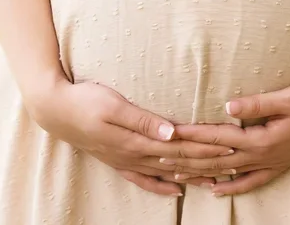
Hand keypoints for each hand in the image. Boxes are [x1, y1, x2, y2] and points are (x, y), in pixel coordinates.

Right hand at [26, 80, 234, 195]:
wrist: (54, 111)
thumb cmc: (85, 100)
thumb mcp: (113, 105)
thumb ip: (143, 120)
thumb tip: (172, 132)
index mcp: (137, 140)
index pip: (181, 146)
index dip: (207, 146)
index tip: (232, 143)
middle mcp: (135, 155)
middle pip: (179, 162)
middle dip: (208, 162)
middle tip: (235, 161)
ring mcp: (126, 161)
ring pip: (167, 173)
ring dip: (193, 176)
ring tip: (217, 181)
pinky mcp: (118, 161)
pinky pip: (145, 180)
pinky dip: (163, 186)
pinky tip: (177, 189)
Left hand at [170, 82, 289, 195]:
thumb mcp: (288, 98)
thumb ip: (257, 103)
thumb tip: (227, 103)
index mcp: (260, 138)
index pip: (217, 137)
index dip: (192, 134)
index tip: (169, 132)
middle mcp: (261, 155)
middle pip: (216, 159)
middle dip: (187, 158)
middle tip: (159, 158)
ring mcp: (269, 162)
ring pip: (228, 173)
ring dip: (201, 174)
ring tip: (175, 175)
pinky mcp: (277, 164)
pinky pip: (250, 181)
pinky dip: (231, 187)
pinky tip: (216, 191)